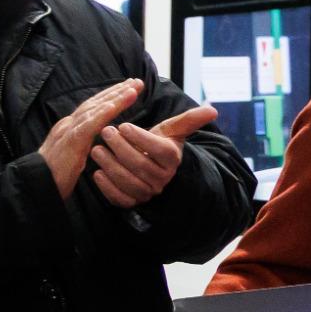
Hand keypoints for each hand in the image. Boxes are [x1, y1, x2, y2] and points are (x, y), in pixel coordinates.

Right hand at [37, 79, 142, 199]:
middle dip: (117, 90)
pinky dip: (100, 114)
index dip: (112, 96)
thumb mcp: (74, 153)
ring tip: (132, 89)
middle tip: (137, 81)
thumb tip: (101, 134)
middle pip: (95, 103)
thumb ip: (84, 141)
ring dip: (114, 98)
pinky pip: (86, 126)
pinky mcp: (69, 142)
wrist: (38, 184)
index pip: (94, 107)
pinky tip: (113, 106)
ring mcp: (68, 131)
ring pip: (93, 110)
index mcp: (71, 127)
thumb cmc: (57, 174)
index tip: (130, 88)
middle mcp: (69, 124)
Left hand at [91, 104, 217, 208]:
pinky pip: (121, 199)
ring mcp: (148, 192)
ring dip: (110, 165)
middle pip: (141, 165)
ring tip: (97, 149)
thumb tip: (213, 109)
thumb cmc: (159, 144)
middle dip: (120, 148)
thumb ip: (189, 119)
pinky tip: (97, 173)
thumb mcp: (172, 130)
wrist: (151, 166)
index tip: (123, 125)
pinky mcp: (133, 202)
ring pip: (129, 182)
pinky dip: (107, 187)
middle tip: (105, 132)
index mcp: (172, 159)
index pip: (160, 150)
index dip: (141, 138)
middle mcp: (163, 178)